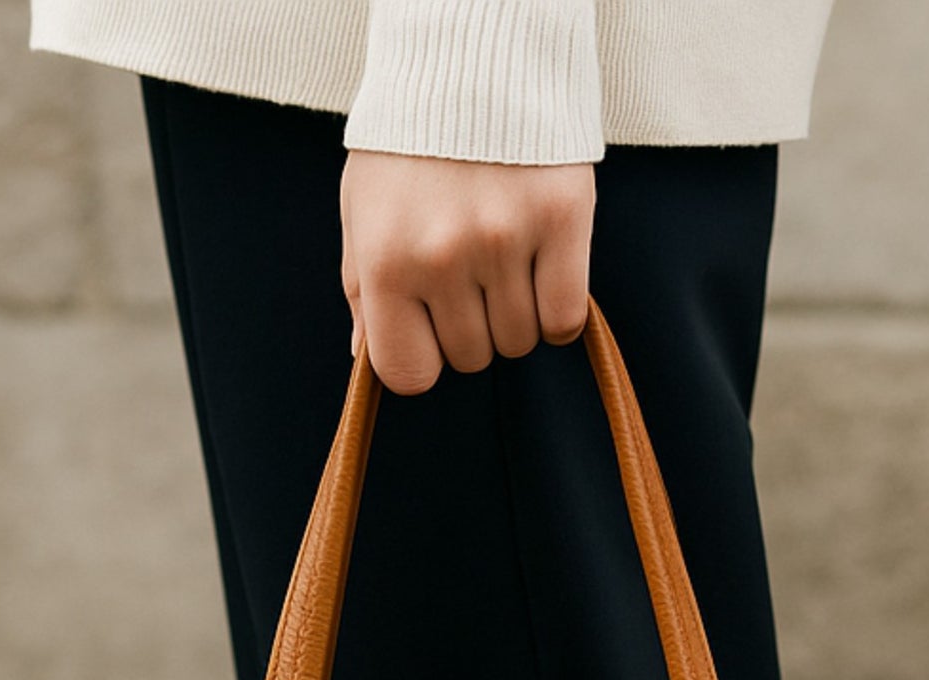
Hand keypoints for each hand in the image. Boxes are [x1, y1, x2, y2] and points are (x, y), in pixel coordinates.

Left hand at [340, 153, 594, 394]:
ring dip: (516, 314)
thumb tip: (366, 360)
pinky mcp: (561, 219)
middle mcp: (444, 257)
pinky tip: (544, 274)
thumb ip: (364, 292)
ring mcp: (505, 239)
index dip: (424, 359)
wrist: (469, 56)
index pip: (409, 374)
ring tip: (504, 258)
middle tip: (470, 272)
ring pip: (520, 340)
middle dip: (472, 326)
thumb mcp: (364, 212)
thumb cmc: (408, 145)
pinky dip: (558, 311)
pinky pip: (565, 318)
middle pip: (473, 357)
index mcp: (387, 262)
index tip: (431, 330)